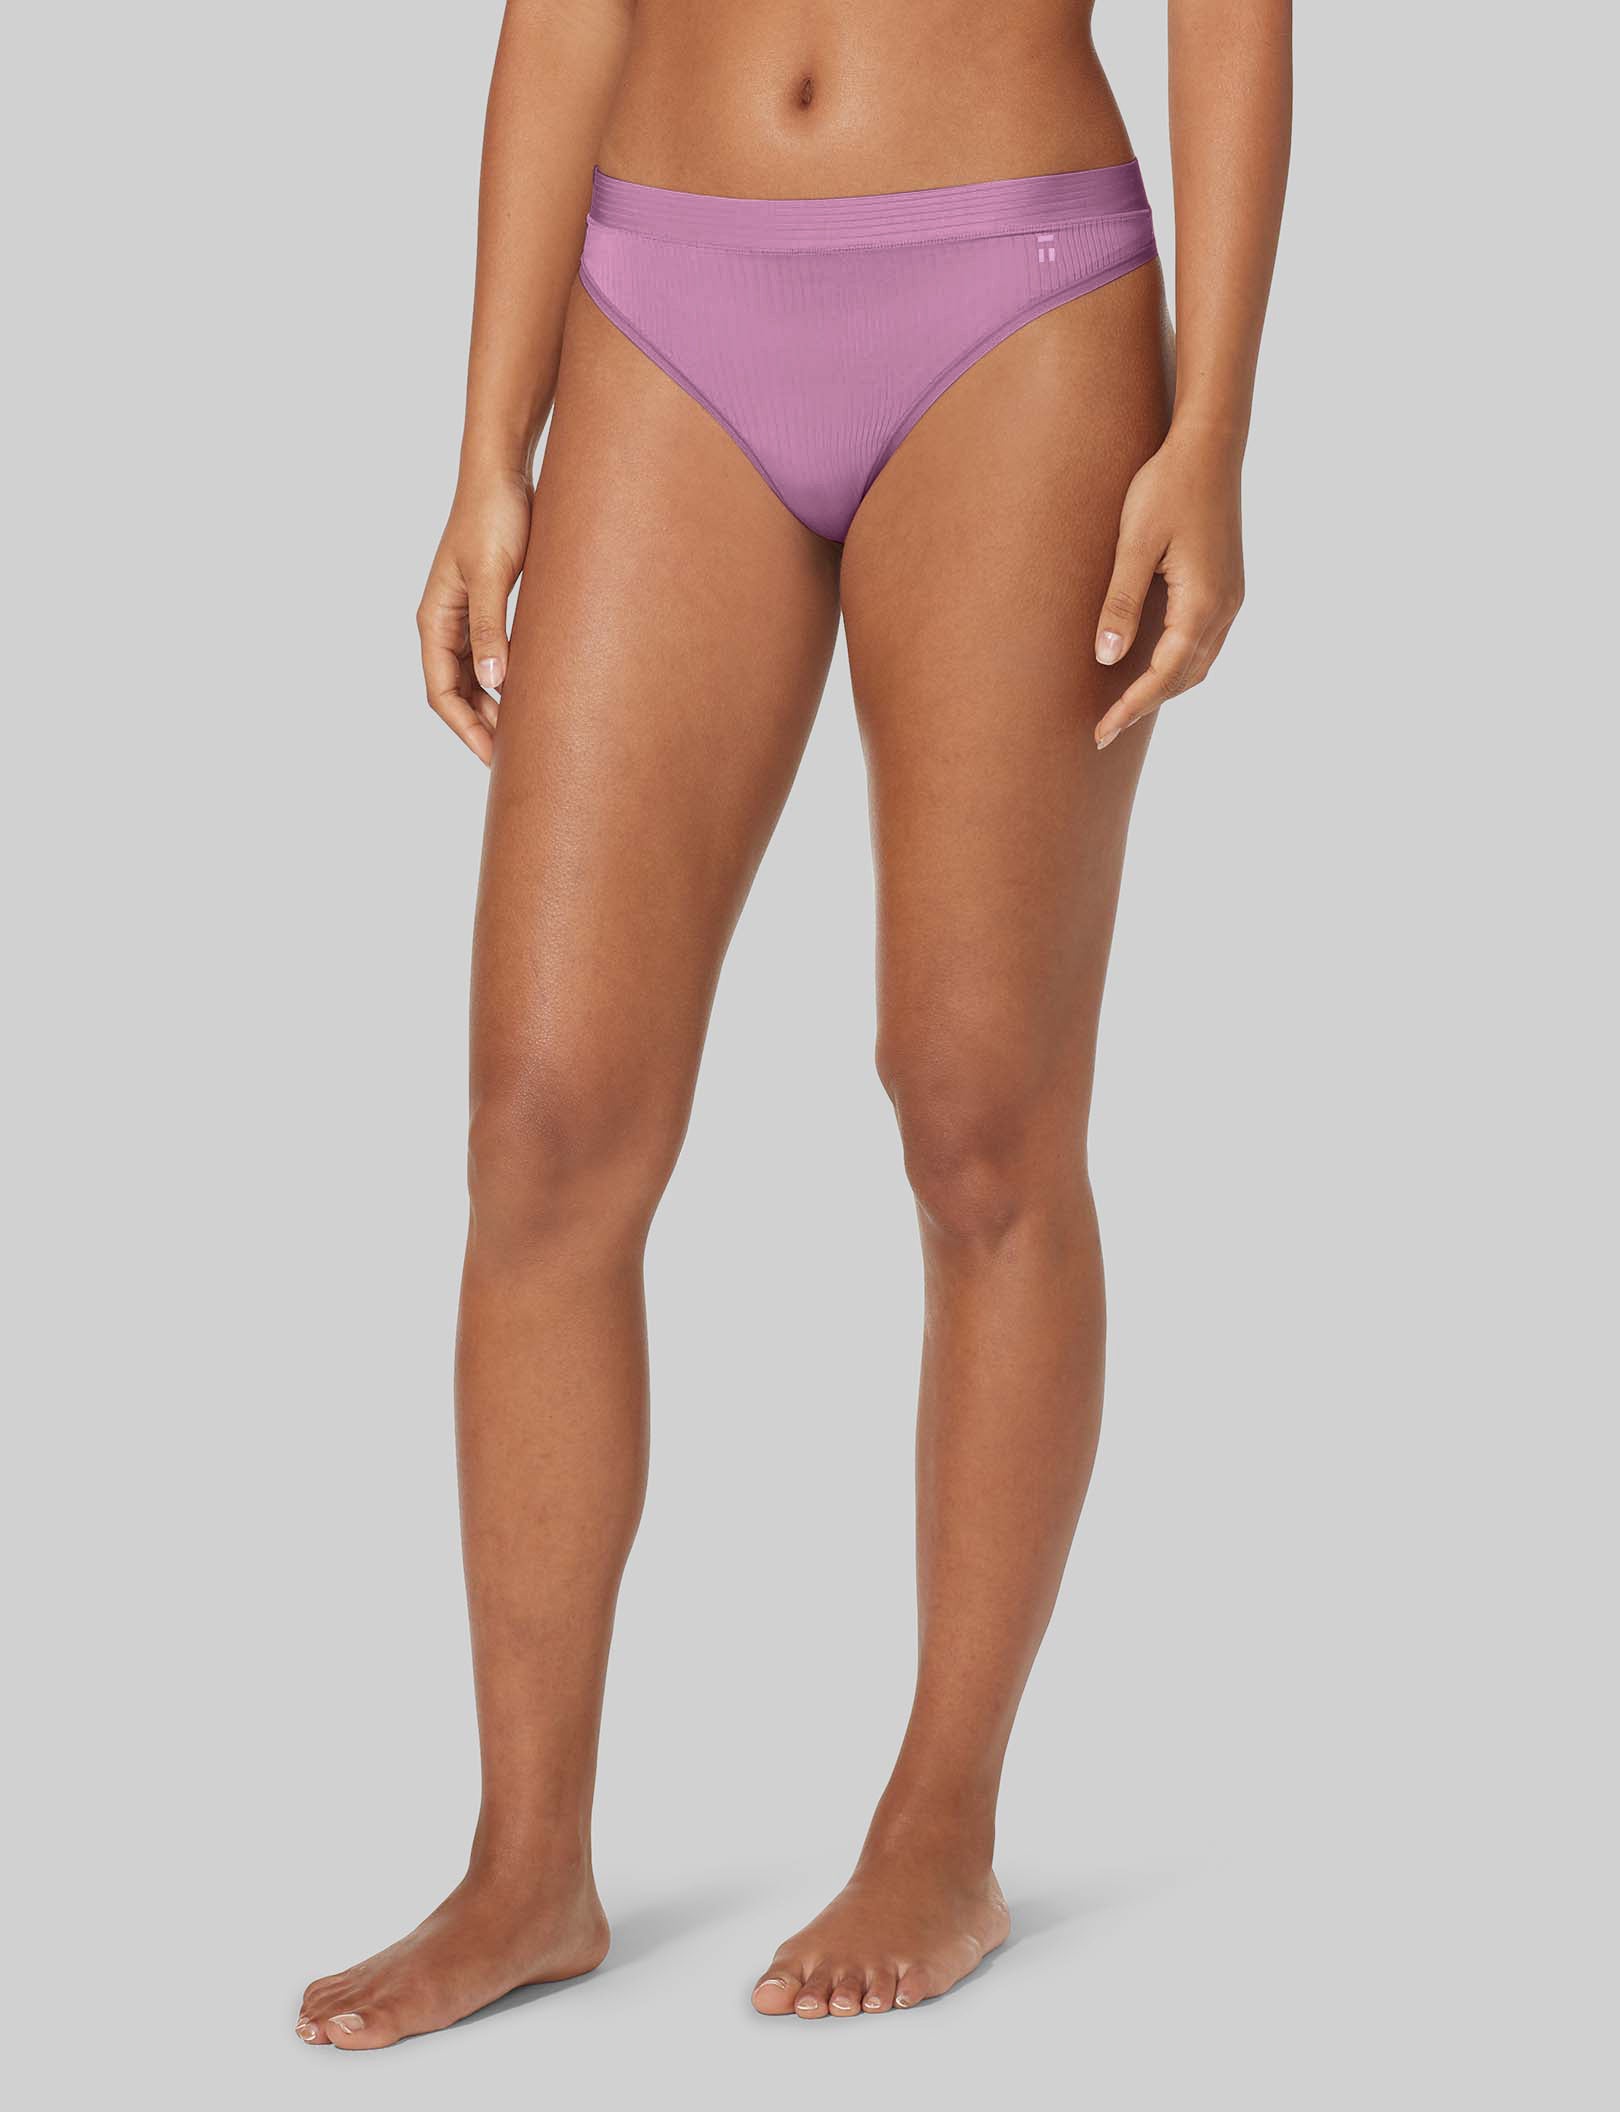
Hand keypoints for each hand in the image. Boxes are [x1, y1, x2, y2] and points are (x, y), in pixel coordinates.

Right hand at [416, 468, 532, 764]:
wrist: (505, 475)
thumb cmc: (494, 518)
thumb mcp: (493, 575)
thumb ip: (492, 627)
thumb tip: (493, 681)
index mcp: (435, 620)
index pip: (441, 692)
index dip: (465, 729)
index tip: (495, 756)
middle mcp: (445, 624)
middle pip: (458, 693)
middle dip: (482, 726)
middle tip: (521, 755)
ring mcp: (467, 618)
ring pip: (476, 679)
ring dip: (497, 708)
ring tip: (530, 732)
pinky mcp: (490, 608)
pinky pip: (493, 658)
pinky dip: (508, 682)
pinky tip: (534, 696)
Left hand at [1092, 429, 1245, 748]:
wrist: (1210, 446)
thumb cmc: (1166, 487)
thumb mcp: (1134, 544)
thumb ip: (1121, 603)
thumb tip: (1106, 658)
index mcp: (1202, 601)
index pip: (1164, 673)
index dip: (1132, 706)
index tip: (1101, 731)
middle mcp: (1224, 607)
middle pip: (1186, 677)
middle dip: (1146, 705)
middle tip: (1105, 730)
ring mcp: (1230, 598)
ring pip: (1199, 663)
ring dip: (1164, 689)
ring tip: (1125, 706)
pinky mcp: (1226, 586)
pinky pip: (1204, 642)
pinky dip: (1179, 665)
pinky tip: (1152, 667)